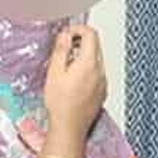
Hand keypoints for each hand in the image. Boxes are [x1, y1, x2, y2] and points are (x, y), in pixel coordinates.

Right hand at [43, 25, 106, 139]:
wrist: (69, 127)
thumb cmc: (60, 104)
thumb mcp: (54, 73)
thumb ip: (61, 51)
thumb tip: (66, 35)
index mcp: (89, 63)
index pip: (91, 34)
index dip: (78, 29)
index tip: (67, 34)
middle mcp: (100, 71)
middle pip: (95, 46)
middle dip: (80, 42)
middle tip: (64, 50)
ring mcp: (103, 82)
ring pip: (96, 60)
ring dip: (83, 57)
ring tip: (66, 69)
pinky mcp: (102, 91)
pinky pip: (97, 73)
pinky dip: (87, 70)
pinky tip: (73, 82)